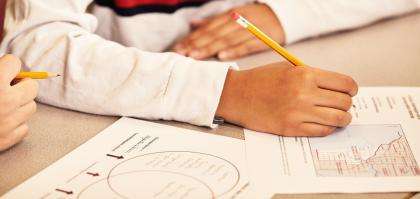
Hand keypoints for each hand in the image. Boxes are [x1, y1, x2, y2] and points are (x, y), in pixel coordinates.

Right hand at [0, 55, 37, 150]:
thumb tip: (9, 65)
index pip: (14, 62)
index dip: (6, 65)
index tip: (1, 71)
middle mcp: (6, 102)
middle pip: (32, 86)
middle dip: (20, 84)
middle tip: (7, 87)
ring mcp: (9, 122)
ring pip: (31, 106)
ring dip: (19, 104)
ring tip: (2, 105)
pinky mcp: (9, 138)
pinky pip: (24, 127)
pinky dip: (15, 124)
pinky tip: (0, 122)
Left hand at [173, 3, 283, 59]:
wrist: (286, 15)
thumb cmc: (256, 17)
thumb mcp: (235, 15)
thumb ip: (214, 21)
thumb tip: (193, 23)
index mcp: (231, 15)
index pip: (208, 27)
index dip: (193, 37)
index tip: (179, 48)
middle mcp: (239, 21)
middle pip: (215, 33)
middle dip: (197, 44)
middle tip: (182, 54)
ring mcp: (251, 29)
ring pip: (227, 39)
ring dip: (210, 48)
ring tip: (195, 56)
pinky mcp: (263, 39)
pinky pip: (247, 45)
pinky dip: (235, 50)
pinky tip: (222, 56)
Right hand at [216, 62, 357, 136]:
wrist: (237, 95)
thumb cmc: (262, 80)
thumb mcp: (288, 68)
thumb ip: (313, 76)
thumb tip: (338, 87)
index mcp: (305, 74)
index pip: (345, 84)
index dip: (351, 89)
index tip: (349, 92)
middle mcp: (304, 93)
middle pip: (344, 102)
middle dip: (346, 104)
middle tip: (340, 105)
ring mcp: (298, 113)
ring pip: (338, 119)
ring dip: (342, 118)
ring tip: (336, 116)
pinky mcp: (292, 128)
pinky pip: (323, 131)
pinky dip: (328, 128)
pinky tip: (322, 122)